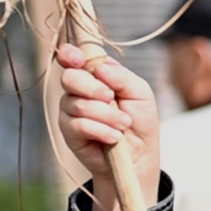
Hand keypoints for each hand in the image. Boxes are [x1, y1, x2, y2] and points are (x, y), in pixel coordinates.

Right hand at [52, 43, 163, 210]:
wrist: (139, 156)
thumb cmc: (140, 121)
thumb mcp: (141, 94)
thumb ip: (123, 78)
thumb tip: (100, 68)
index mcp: (97, 75)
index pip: (75, 57)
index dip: (71, 54)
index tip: (78, 59)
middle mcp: (80, 89)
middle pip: (70, 77)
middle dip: (92, 87)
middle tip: (111, 98)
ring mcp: (71, 110)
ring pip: (76, 103)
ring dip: (105, 114)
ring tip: (124, 125)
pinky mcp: (69, 131)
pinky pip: (77, 124)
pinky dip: (100, 130)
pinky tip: (114, 137)